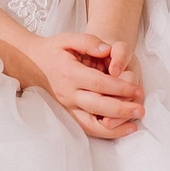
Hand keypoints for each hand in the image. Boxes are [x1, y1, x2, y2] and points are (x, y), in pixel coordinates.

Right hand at [16, 31, 144, 139]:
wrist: (29, 64)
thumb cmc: (52, 50)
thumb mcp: (68, 39)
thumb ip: (89, 42)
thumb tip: (107, 49)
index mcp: (70, 74)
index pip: (100, 84)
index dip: (120, 88)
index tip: (137, 89)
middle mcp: (68, 93)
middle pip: (98, 106)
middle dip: (122, 109)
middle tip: (141, 110)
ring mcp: (66, 107)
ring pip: (91, 123)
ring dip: (114, 127)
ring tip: (133, 126)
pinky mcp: (66, 114)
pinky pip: (85, 128)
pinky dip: (103, 132)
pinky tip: (118, 130)